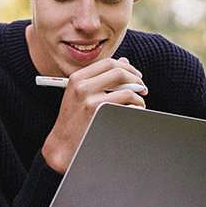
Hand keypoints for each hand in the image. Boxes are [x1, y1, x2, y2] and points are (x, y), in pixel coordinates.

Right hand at [41, 58, 147, 172]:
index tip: (135, 75)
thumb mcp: (79, 94)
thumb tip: (125, 62)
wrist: (62, 145)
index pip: (108, 63)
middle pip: (119, 72)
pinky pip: (128, 107)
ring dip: (138, 97)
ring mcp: (91, 101)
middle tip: (142, 88)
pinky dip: (136, 109)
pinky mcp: (100, 115)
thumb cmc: (73, 119)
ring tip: (139, 104)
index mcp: (78, 78)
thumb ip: (100, 77)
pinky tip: (133, 113)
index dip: (126, 67)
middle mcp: (83, 87)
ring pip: (127, 91)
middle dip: (136, 79)